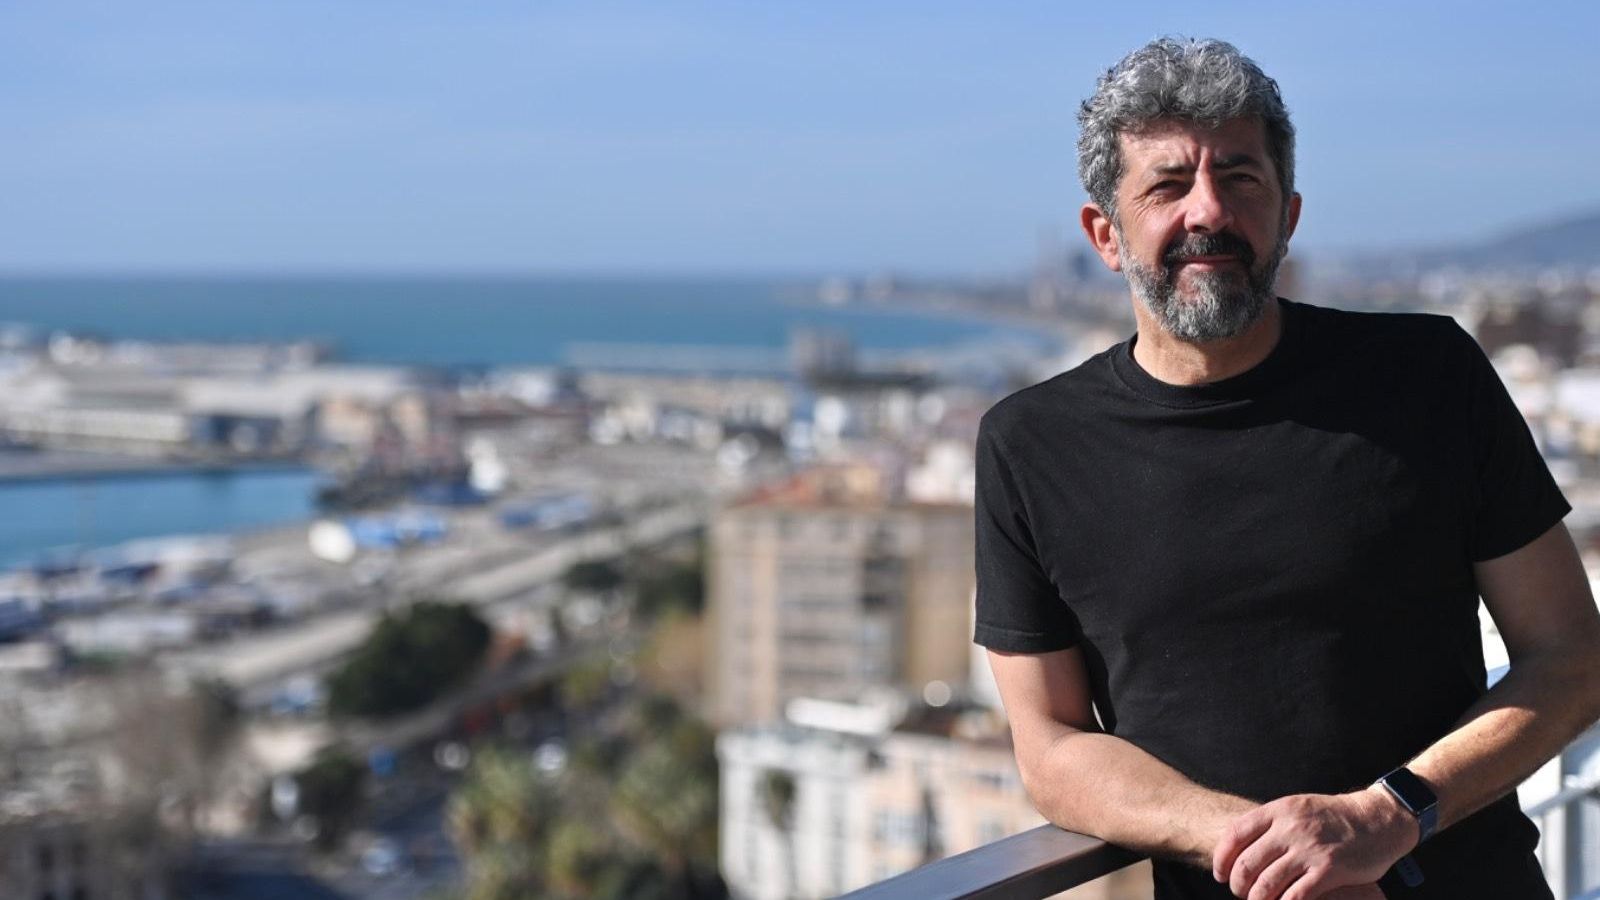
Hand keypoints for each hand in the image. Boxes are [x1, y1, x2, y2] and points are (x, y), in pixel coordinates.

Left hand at [1212, 787, 1416, 899]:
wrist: (1377, 820)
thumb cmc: (1333, 818)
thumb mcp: (1297, 808)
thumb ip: (1270, 824)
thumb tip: (1237, 846)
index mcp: (1279, 810)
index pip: (1235, 835)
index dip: (1221, 859)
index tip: (1221, 874)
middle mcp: (1291, 828)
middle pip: (1247, 864)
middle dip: (1238, 885)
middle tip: (1241, 893)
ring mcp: (1310, 849)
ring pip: (1267, 884)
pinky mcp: (1329, 870)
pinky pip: (1295, 897)